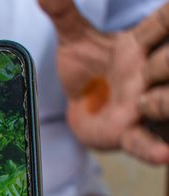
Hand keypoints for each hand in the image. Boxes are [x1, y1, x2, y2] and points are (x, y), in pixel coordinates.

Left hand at [39, 0, 168, 163]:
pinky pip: (145, 143)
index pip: (161, 24)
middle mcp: (148, 74)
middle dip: (168, 60)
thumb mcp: (75, 42)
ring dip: (163, 100)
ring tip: (146, 101)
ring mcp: (142, 106)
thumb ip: (64, 13)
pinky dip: (154, 151)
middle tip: (156, 63)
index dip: (168, 17)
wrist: (83, 115)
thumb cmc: (89, 73)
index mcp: (138, 47)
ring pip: (166, 101)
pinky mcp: (129, 134)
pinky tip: (164, 154)